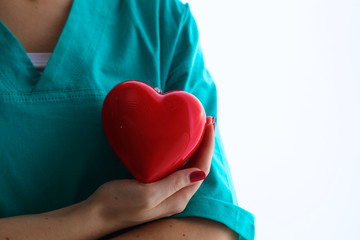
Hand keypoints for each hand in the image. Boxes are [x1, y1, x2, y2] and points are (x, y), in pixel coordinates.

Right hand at [84, 116, 214, 235]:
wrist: (97, 214)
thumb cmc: (118, 204)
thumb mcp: (147, 195)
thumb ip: (174, 184)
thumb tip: (201, 173)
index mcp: (178, 198)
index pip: (202, 169)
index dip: (208, 146)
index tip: (209, 125)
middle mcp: (176, 195)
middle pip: (198, 166)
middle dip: (205, 144)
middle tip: (207, 122)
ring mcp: (167, 191)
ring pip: (188, 166)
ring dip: (195, 147)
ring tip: (198, 128)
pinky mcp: (156, 186)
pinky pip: (175, 167)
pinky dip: (181, 152)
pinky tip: (178, 143)